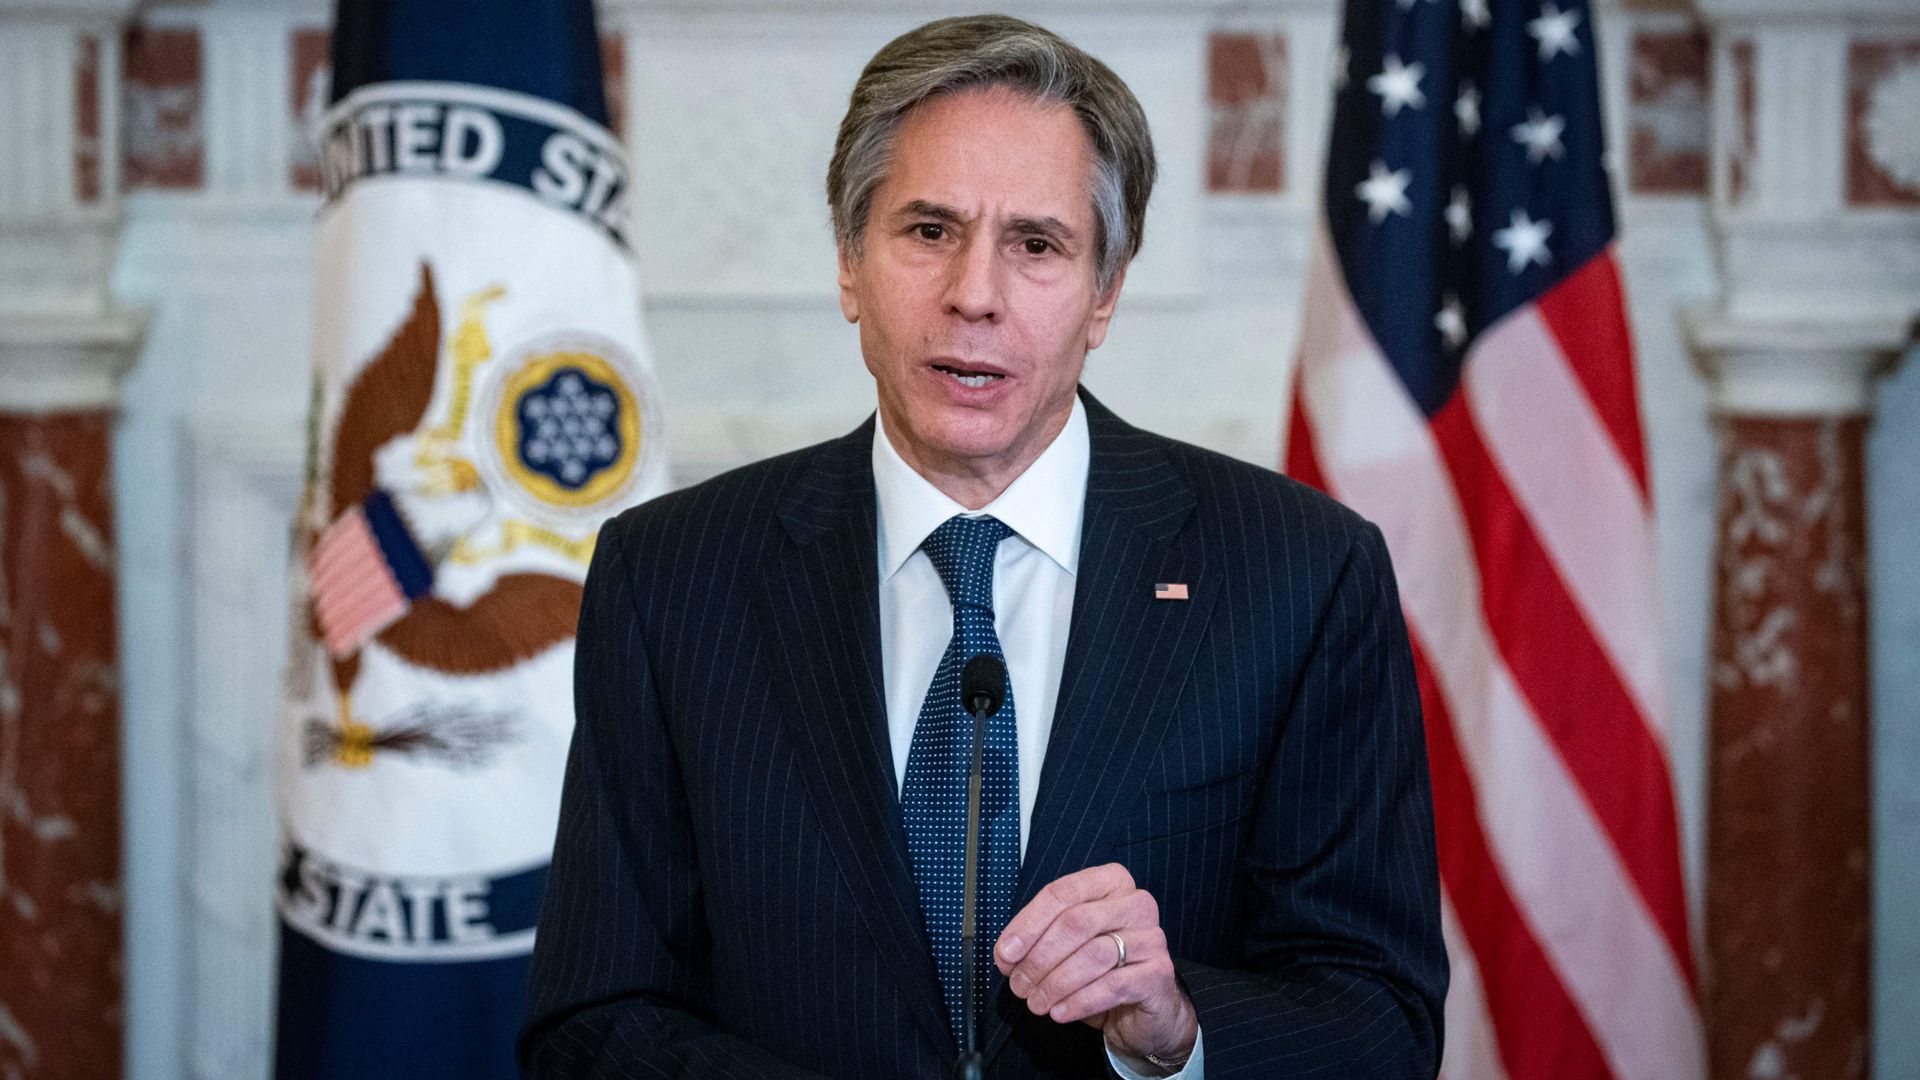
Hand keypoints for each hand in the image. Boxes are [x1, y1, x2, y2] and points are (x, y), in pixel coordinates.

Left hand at [994, 863, 1196, 1067]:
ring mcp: (1151, 937)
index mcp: (1110, 882)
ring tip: (1036, 1002)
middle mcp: (1135, 903)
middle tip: (1018, 985)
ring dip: (1056, 982)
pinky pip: (1113, 985)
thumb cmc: (1101, 971)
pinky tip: (1059, 1012)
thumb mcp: (1066, 949)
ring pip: (1094, 954)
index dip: (1029, 923)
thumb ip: (1037, 942)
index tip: (1006, 953)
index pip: (1063, 892)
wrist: (1143, 1010)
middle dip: (1039, 957)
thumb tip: (1006, 954)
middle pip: (1076, 922)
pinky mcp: (1159, 972)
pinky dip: (1079, 1001)